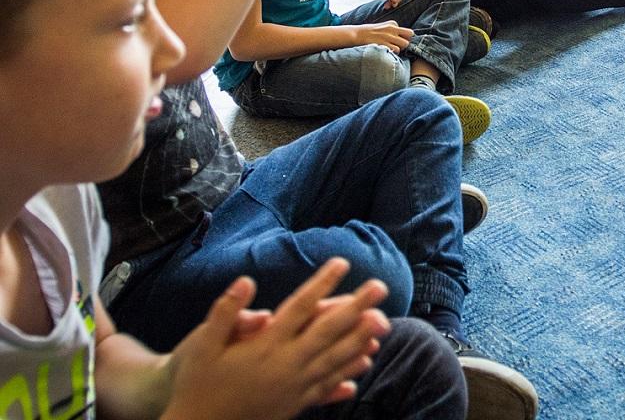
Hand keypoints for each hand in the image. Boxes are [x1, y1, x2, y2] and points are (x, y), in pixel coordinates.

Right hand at [163, 259, 389, 419]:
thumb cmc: (197, 383)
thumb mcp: (202, 345)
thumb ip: (225, 313)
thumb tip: (245, 281)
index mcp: (264, 346)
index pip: (300, 308)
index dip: (323, 284)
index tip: (342, 263)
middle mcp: (285, 365)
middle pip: (328, 331)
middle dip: (356, 307)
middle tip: (381, 286)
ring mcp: (294, 387)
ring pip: (335, 359)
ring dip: (361, 338)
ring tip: (384, 320)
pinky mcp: (296, 404)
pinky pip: (328, 385)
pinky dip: (349, 371)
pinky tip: (366, 360)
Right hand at [350, 21, 412, 51]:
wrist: (357, 34)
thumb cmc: (370, 32)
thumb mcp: (383, 27)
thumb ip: (393, 31)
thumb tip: (404, 39)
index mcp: (392, 24)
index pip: (408, 32)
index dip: (405, 38)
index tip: (398, 41)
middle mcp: (392, 29)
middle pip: (409, 36)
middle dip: (405, 43)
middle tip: (398, 46)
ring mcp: (388, 36)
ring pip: (404, 44)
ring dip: (400, 49)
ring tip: (392, 49)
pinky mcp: (384, 43)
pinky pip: (396, 50)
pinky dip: (394, 52)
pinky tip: (387, 52)